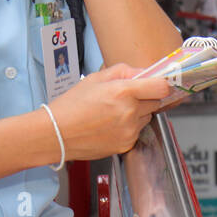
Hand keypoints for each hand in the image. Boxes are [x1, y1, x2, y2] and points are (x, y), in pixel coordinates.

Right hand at [45, 63, 171, 160]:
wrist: (55, 134)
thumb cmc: (71, 105)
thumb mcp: (95, 78)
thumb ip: (123, 71)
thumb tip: (143, 72)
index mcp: (123, 92)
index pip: (161, 87)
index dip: (161, 83)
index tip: (157, 83)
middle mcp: (129, 112)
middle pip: (156, 102)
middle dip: (145, 98)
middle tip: (126, 97)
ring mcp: (129, 131)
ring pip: (147, 118)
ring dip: (138, 113)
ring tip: (113, 112)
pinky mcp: (125, 145)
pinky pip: (137, 132)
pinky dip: (129, 128)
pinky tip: (110, 125)